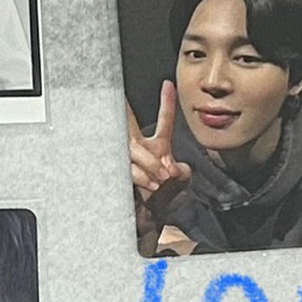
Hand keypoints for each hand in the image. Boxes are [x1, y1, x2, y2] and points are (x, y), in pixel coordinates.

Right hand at [127, 81, 191, 213]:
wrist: (149, 218)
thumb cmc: (165, 196)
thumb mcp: (181, 180)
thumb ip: (182, 172)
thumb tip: (171, 169)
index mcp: (157, 144)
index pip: (163, 120)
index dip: (166, 102)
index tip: (169, 84)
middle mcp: (140, 148)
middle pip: (129, 124)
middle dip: (124, 109)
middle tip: (121, 96)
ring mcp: (128, 160)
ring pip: (132, 149)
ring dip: (149, 162)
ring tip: (162, 177)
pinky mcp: (119, 174)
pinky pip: (127, 169)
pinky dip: (141, 176)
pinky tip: (151, 184)